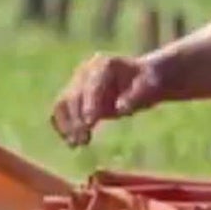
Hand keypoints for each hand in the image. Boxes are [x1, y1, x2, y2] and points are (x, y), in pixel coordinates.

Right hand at [50, 54, 165, 146]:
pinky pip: (62, 112)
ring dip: (67, 125)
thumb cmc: (148, 83)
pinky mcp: (75, 97)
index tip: (89, 123)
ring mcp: (77, 83)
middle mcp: (85, 72)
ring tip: (75, 144)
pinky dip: (64, 127)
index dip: (89, 104)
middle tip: (82, 139)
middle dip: (76, 118)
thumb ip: (134, 97)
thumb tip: (120, 108)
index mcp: (103, 65)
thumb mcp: (148, 88)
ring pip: (63, 104)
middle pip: (73, 95)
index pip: (91, 86)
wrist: (142, 81)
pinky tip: (72, 143)